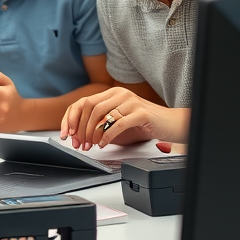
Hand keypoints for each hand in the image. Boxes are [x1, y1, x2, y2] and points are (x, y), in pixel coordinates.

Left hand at [60, 88, 188, 148]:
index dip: (72, 118)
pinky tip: (103, 144)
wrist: (172, 123)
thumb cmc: (145, 122)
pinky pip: (117, 124)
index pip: (84, 102)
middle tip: (79, 143)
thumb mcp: (120, 118)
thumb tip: (80, 133)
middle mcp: (120, 94)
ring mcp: (130, 102)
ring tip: (90, 145)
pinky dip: (106, 136)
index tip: (67, 133)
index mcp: (113, 93)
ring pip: (101, 115)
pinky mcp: (140, 113)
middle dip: (80, 128)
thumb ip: (103, 120)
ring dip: (91, 133)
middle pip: (90, 108)